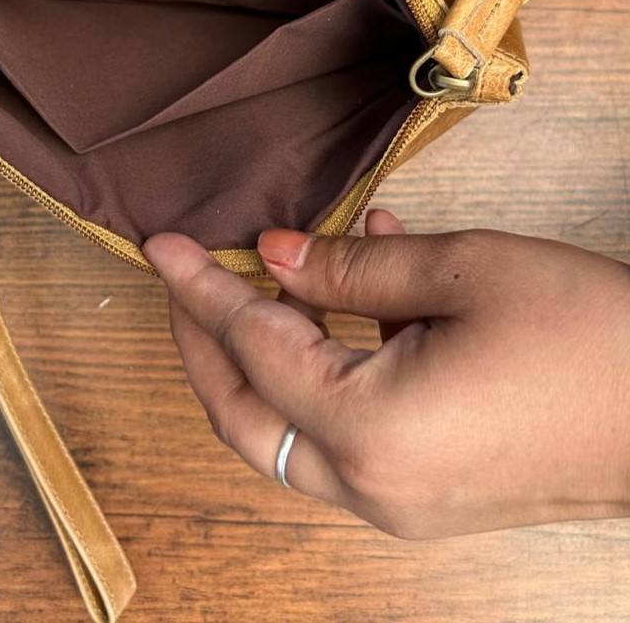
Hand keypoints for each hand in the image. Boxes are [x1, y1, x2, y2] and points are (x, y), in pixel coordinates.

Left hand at [143, 210, 629, 538]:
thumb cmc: (591, 335)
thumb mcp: (462, 271)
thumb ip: (350, 266)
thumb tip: (275, 254)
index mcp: (371, 429)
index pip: (252, 346)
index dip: (201, 289)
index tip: (163, 248)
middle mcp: (369, 483)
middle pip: (243, 413)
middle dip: (204, 343)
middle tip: (188, 281)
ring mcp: (394, 501)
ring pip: (283, 431)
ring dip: (258, 359)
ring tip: (256, 287)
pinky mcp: (421, 495)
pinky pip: (342, 432)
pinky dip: (325, 370)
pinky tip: (349, 302)